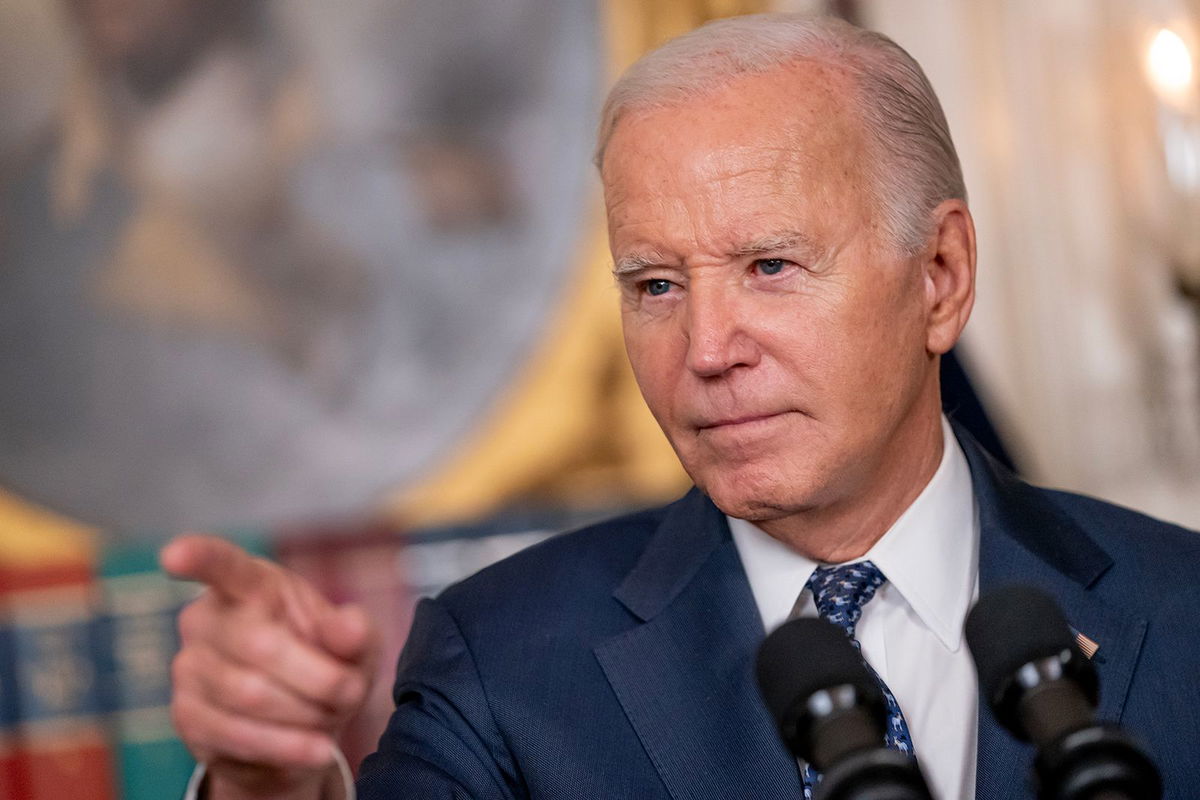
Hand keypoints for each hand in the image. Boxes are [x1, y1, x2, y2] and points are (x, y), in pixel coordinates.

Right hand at [162, 535, 378, 798]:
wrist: (302, 727)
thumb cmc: (326, 665)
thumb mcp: (356, 646)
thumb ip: (355, 631)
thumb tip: (348, 630)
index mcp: (251, 583)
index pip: (222, 565)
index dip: (198, 557)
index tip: (174, 555)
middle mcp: (206, 618)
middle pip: (259, 645)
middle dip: (319, 677)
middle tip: (351, 692)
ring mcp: (189, 667)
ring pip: (250, 694)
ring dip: (305, 713)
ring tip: (332, 718)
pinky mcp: (187, 716)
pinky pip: (236, 734)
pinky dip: (286, 745)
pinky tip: (315, 750)